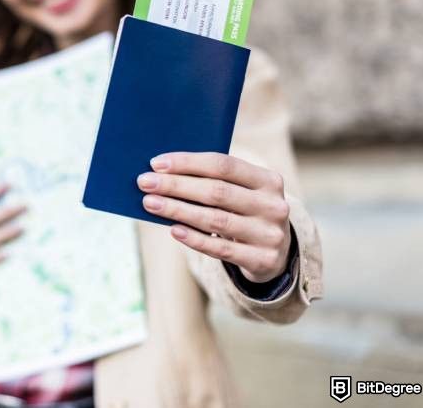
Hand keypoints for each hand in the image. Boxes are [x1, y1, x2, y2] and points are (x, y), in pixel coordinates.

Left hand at [137, 152, 291, 282]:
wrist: (277, 253)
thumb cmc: (245, 212)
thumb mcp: (241, 192)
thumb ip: (213, 180)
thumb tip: (163, 172)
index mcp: (269, 180)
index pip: (223, 165)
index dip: (188, 163)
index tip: (156, 163)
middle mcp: (274, 205)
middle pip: (217, 192)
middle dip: (176, 186)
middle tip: (145, 182)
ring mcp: (270, 234)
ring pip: (216, 220)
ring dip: (178, 210)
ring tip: (150, 204)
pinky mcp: (263, 260)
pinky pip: (221, 250)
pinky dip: (194, 238)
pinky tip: (173, 229)